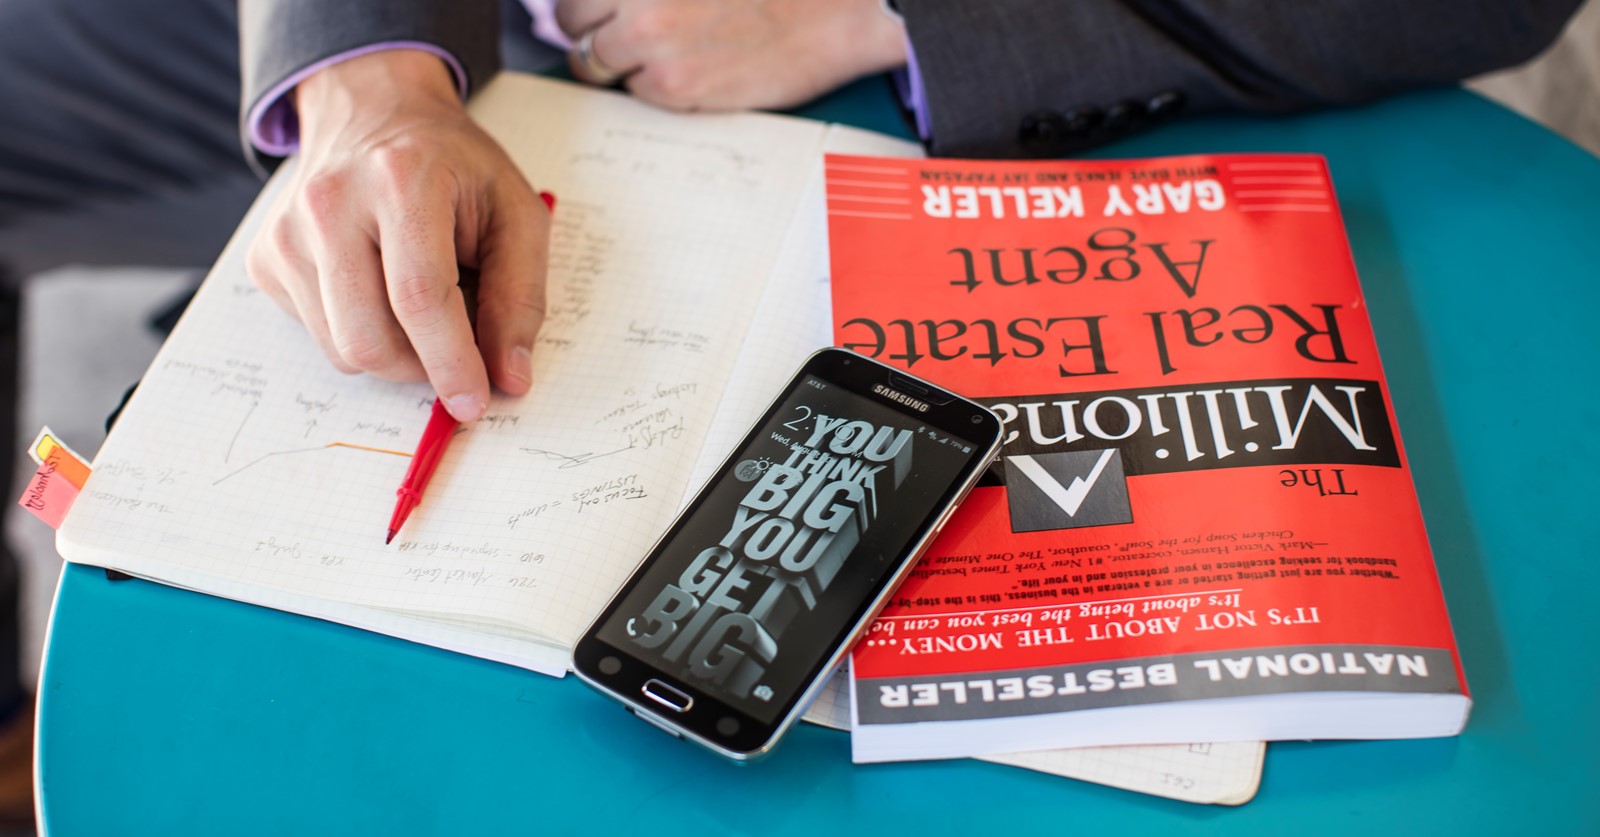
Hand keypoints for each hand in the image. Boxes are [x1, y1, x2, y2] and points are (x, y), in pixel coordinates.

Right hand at [246, 50, 550, 422]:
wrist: (374, 111)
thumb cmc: (453, 167)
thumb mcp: (516, 212)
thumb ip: (520, 296)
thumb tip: (510, 377)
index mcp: (401, 180)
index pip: (420, 298)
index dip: (450, 362)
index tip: (474, 403)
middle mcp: (330, 203)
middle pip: (369, 338)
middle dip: (421, 369)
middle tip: (456, 353)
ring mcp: (287, 232)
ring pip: (340, 348)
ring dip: (393, 354)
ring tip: (420, 305)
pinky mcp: (266, 258)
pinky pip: (318, 334)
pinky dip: (359, 331)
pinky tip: (378, 287)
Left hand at [558, 0, 907, 111]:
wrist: (837, 12)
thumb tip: (618, 9)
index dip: (591, 0)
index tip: (604, 9)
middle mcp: (638, 2)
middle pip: (571, 23)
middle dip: (592, 27)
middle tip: (624, 31)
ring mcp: (650, 43)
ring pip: (593, 63)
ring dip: (615, 61)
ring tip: (659, 53)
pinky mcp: (674, 86)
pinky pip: (636, 93)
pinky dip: (654, 86)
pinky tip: (693, 68)